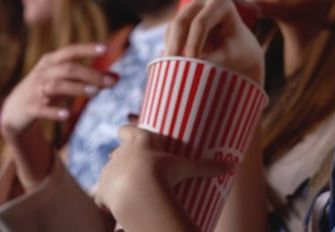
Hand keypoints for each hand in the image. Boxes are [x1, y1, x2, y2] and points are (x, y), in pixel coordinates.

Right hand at [0, 42, 113, 188]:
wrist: (14, 110)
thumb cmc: (45, 90)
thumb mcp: (64, 80)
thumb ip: (88, 77)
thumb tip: (117, 78)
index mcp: (51, 61)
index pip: (70, 51)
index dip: (87, 49)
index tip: (105, 48)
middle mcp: (43, 72)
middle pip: (68, 69)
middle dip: (91, 74)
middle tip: (110, 82)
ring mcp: (35, 89)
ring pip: (57, 85)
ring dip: (77, 88)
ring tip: (95, 92)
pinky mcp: (30, 107)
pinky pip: (42, 109)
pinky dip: (54, 111)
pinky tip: (67, 115)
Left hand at [95, 124, 232, 229]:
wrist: (140, 195)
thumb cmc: (164, 175)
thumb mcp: (187, 169)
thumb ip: (207, 166)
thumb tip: (232, 165)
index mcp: (139, 142)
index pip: (127, 131)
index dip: (126, 132)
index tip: (126, 133)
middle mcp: (120, 153)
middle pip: (117, 152)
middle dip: (123, 158)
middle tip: (135, 167)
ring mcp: (109, 172)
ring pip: (109, 171)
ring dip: (115, 177)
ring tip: (126, 187)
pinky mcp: (102, 191)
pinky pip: (102, 194)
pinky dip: (106, 198)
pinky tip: (113, 203)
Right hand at [164, 0, 263, 86]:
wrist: (240, 51)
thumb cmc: (239, 51)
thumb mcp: (230, 55)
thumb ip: (212, 59)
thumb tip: (190, 67)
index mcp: (220, 3)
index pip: (201, 23)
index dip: (193, 43)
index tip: (192, 64)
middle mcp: (202, 1)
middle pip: (181, 22)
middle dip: (176, 46)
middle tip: (173, 68)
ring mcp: (189, 9)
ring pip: (173, 28)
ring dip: (171, 49)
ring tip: (172, 70)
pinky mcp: (181, 20)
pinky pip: (170, 34)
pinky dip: (171, 48)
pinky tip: (173, 64)